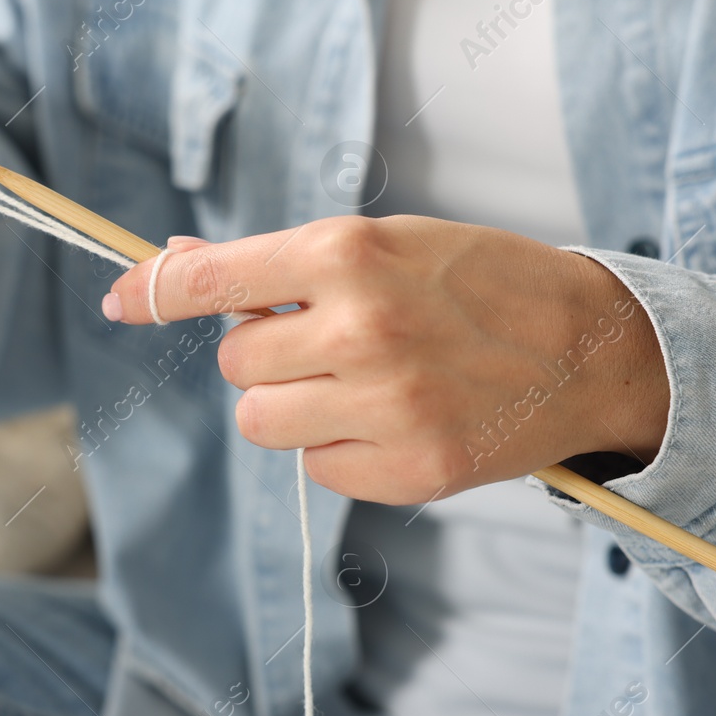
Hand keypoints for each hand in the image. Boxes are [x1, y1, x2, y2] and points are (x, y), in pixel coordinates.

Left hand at [102, 217, 669, 503]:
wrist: (594, 349)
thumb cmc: (484, 283)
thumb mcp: (387, 242)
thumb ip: (282, 263)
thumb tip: (180, 267)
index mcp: (348, 255)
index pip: (211, 281)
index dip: (153, 291)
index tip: (120, 299)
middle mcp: (359, 330)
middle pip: (236, 362)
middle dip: (267, 353)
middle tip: (329, 340)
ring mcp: (386, 407)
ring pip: (262, 423)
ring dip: (291, 406)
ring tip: (357, 384)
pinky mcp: (410, 472)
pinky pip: (315, 469)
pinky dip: (337, 449)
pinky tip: (393, 421)